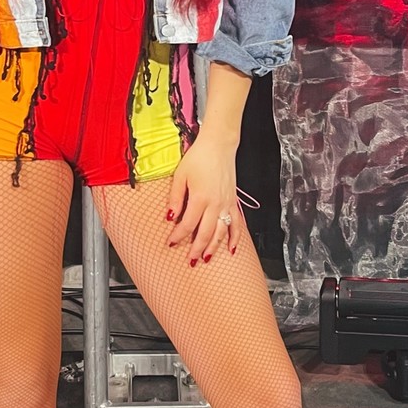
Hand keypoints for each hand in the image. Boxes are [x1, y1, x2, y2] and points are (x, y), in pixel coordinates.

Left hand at [165, 132, 241, 265]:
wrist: (219, 146)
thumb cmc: (198, 158)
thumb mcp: (180, 175)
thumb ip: (175, 198)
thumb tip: (169, 217)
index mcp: (200, 198)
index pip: (187, 224)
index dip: (178, 236)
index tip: (170, 243)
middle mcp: (216, 204)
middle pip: (206, 233)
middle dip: (196, 249)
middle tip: (190, 261)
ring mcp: (227, 204)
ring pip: (221, 232)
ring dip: (214, 247)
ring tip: (206, 259)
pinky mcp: (234, 202)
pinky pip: (237, 224)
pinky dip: (235, 237)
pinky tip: (231, 248)